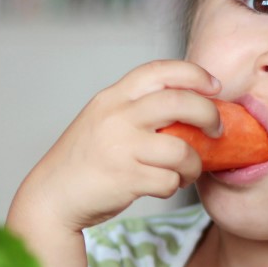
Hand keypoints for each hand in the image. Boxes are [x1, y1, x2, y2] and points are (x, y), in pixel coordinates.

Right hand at [11, 59, 221, 232]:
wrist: (51, 196)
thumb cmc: (84, 161)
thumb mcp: (103, 120)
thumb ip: (136, 109)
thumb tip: (190, 106)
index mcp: (112, 98)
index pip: (159, 70)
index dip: (194, 74)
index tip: (214, 86)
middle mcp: (116, 117)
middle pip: (179, 102)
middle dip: (208, 114)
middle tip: (216, 129)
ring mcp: (120, 147)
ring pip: (181, 149)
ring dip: (194, 163)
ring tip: (187, 170)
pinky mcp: (125, 178)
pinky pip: (169, 180)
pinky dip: (174, 185)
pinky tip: (164, 185)